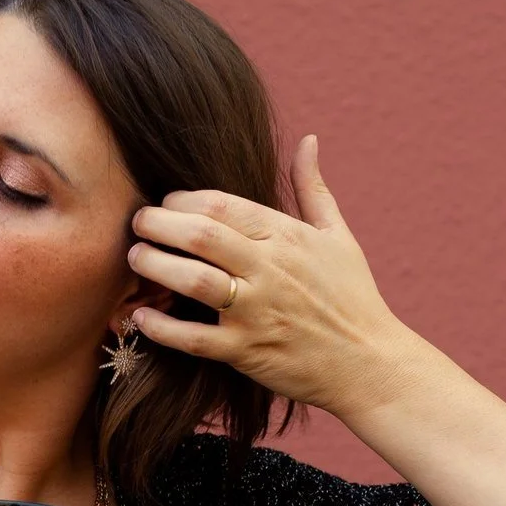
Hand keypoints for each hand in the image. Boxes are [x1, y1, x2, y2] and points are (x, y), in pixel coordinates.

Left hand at [124, 132, 426, 417]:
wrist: (370, 365)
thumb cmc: (353, 298)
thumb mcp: (338, 236)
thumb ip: (313, 188)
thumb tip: (308, 140)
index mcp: (287, 237)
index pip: (220, 203)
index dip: (182, 199)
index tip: (166, 204)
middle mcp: (270, 270)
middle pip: (199, 234)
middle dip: (157, 224)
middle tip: (137, 224)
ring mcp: (257, 312)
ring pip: (193, 281)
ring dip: (154, 266)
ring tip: (135, 259)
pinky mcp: (247, 351)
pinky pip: (193, 339)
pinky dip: (161, 327)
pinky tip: (141, 316)